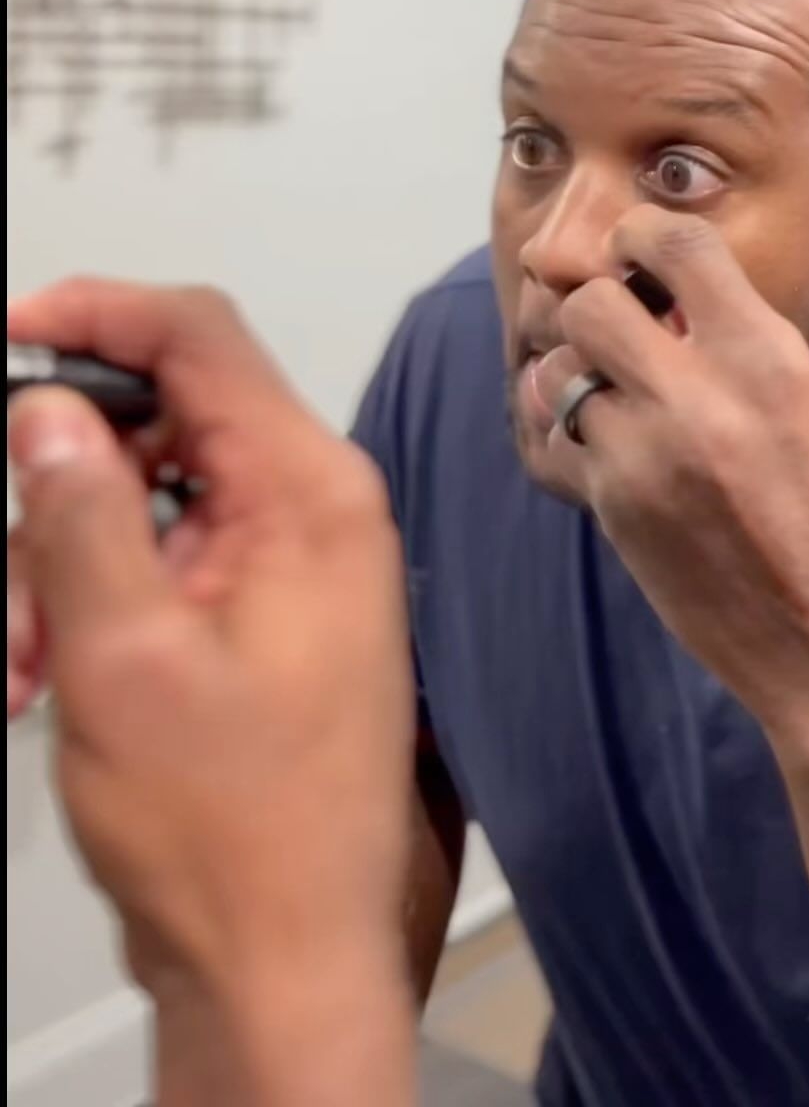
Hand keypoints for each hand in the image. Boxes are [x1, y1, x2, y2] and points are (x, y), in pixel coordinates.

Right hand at [7, 281, 413, 1028]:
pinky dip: (89, 599)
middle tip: (12, 570)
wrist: (284, 961)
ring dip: (60, 562)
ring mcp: (289, 561)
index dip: (94, 314)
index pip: (199, 336)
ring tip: (23, 664)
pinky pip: (158, 558)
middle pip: (162, 418)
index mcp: (309, 492)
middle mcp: (313, 509)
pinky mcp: (259, 610)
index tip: (11, 331)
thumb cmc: (233, 832)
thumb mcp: (123, 656)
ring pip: (143, 495)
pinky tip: (44, 674)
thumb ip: (81, 512)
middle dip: (60, 484)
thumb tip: (52, 407)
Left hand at [534, 208, 808, 740]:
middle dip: (603, 304)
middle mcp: (694, 400)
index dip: (646, 234)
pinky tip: (612, 441)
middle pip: (590, 303)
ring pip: (561, 373)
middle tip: (626, 323)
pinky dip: (576, 430)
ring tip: (618, 388)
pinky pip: (559, 439)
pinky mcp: (610, 510)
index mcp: (765, 361)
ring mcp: (641, 458)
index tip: (642, 248)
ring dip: (583, 370)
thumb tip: (698, 307)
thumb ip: (764, 347)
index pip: (674, 245)